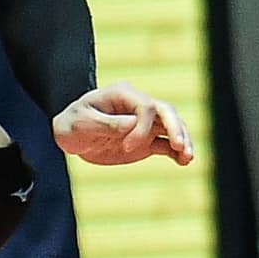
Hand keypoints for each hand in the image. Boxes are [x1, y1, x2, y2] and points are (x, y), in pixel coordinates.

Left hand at [54, 83, 194, 166]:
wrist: (70, 135)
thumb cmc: (72, 123)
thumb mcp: (82, 123)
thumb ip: (106, 123)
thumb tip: (133, 124)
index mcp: (123, 94)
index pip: (146, 106)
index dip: (142, 127)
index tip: (127, 147)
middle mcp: (138, 106)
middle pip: (166, 111)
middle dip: (176, 128)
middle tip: (180, 147)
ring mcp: (144, 123)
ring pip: (172, 127)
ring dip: (182, 141)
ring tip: (188, 158)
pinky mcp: (145, 140)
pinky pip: (166, 144)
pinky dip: (176, 153)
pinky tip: (184, 162)